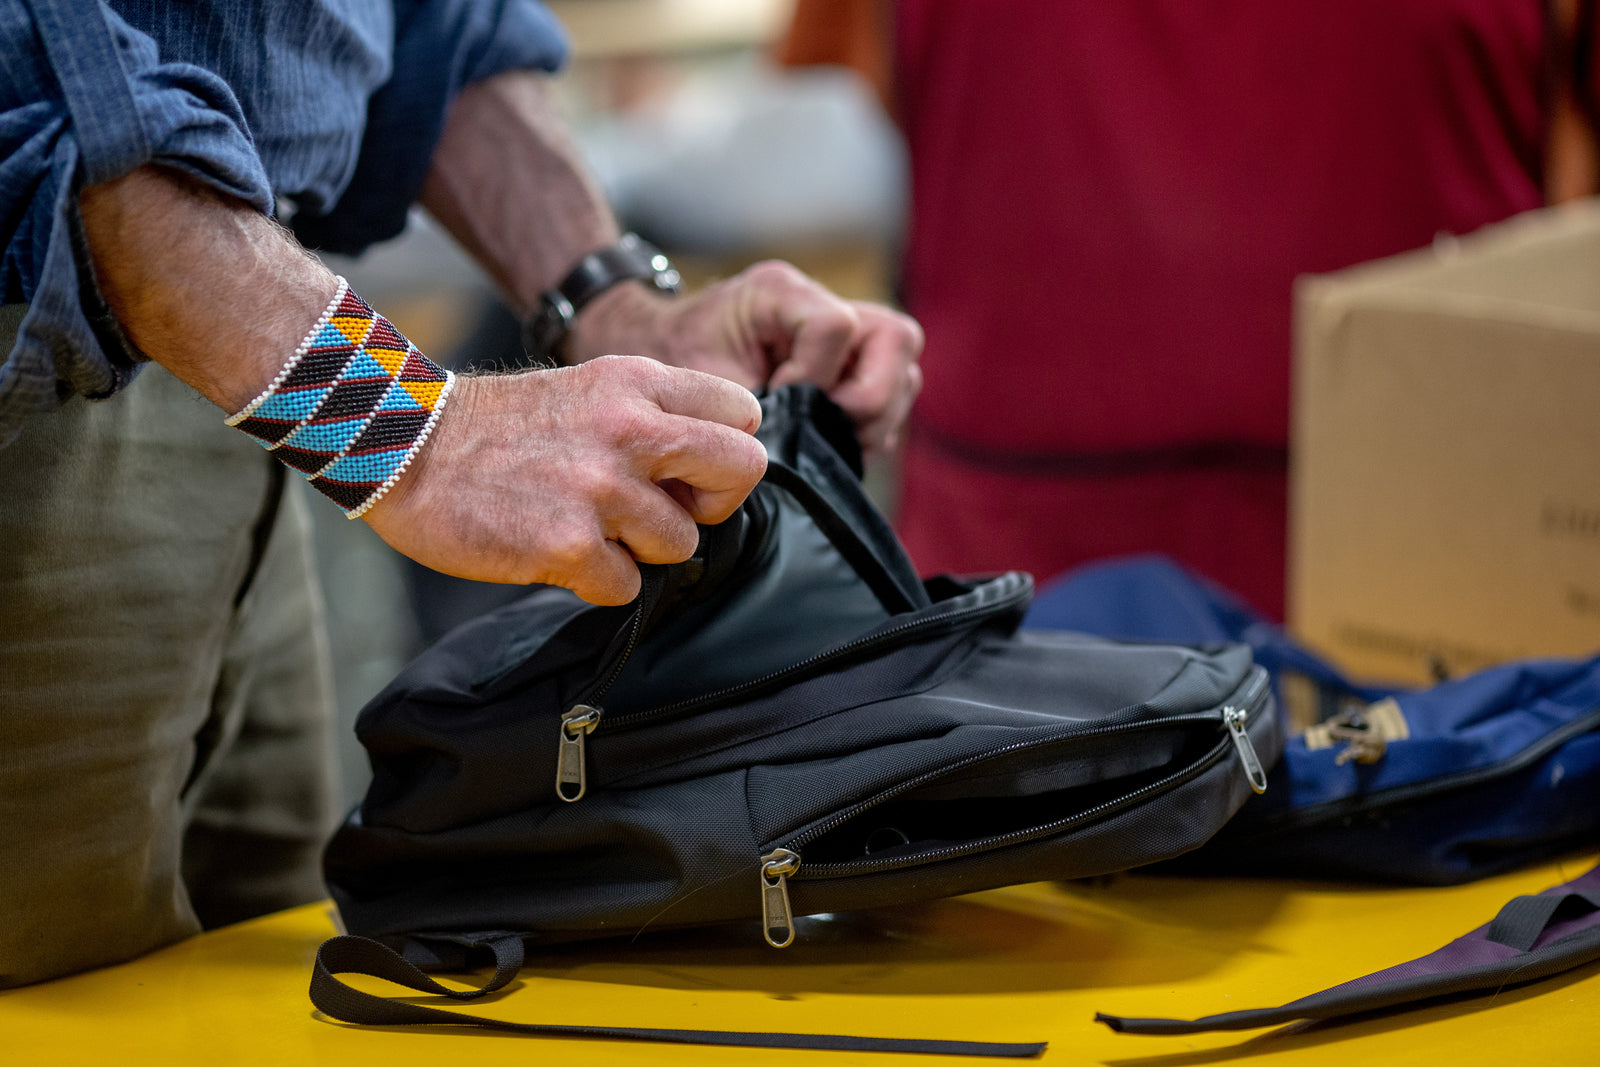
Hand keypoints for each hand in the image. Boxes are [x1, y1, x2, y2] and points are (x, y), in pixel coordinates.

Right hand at [362, 356, 767, 604]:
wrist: (404, 445)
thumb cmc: (499, 427)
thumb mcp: (589, 388)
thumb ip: (652, 415)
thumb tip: (707, 468)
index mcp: (638, 383)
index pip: (744, 415)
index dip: (724, 455)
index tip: (686, 474)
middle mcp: (630, 428)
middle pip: (743, 470)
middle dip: (712, 505)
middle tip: (666, 513)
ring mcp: (601, 487)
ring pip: (683, 545)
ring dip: (640, 551)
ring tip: (588, 529)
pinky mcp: (569, 542)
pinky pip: (626, 586)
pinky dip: (596, 581)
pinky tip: (557, 554)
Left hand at [567, 261, 923, 455]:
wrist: (655, 355)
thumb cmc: (673, 365)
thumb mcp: (700, 382)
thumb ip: (754, 405)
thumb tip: (803, 440)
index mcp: (779, 291)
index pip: (838, 325)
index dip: (816, 376)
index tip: (776, 400)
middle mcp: (820, 301)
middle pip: (896, 338)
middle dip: (870, 396)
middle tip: (824, 426)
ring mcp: (844, 330)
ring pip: (904, 366)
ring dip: (876, 412)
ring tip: (826, 435)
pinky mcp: (852, 361)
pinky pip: (893, 389)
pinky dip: (870, 420)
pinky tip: (828, 435)